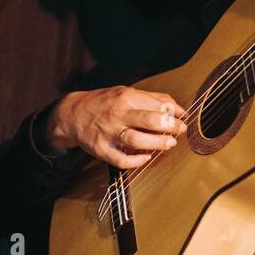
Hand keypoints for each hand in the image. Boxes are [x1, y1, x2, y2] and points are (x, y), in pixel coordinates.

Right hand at [43, 87, 187, 167]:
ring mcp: (108, 133)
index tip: (182, 119)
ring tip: (169, 144)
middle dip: (169, 127)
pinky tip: (147, 157)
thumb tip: (178, 108)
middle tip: (180, 131)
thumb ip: (152, 99)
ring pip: (136, 141)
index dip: (174, 113)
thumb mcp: (126, 92)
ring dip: (157, 144)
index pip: (156, 105)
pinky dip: (137, 161)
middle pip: (148, 121)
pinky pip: (121, 160)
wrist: (72, 114)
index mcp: (125, 97)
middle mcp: (117, 114)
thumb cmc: (105, 103)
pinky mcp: (101, 150)